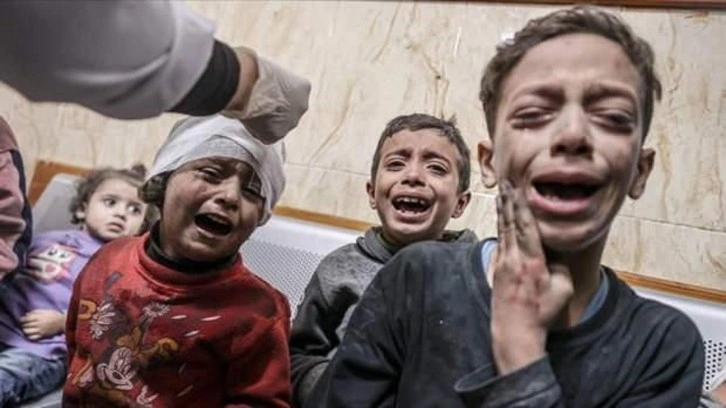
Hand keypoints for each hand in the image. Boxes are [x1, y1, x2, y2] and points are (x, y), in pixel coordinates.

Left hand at [21, 309, 65, 340]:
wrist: (63, 322)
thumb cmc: (54, 315)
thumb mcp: (45, 311)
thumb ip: (35, 312)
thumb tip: (26, 314)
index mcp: (38, 317)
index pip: (25, 319)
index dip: (22, 319)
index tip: (21, 320)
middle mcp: (38, 324)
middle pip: (25, 325)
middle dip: (23, 325)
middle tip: (24, 324)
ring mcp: (40, 330)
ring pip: (27, 332)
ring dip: (25, 330)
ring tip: (26, 329)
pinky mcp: (42, 335)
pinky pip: (32, 337)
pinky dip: (29, 336)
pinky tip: (30, 334)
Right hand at [222, 45, 310, 143]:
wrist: (245, 84)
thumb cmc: (253, 70)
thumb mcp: (271, 69)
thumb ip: (274, 80)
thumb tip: (263, 81)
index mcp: (303, 87)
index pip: (292, 95)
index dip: (277, 95)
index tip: (265, 92)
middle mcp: (302, 106)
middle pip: (289, 111)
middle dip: (276, 109)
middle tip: (258, 103)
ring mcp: (291, 123)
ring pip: (279, 125)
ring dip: (267, 121)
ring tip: (251, 111)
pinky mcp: (276, 135)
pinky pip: (267, 136)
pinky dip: (258, 130)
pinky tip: (249, 120)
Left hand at [490, 181, 573, 374]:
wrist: (515, 330)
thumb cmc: (542, 311)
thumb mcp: (562, 288)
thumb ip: (560, 265)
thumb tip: (554, 252)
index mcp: (531, 261)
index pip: (525, 226)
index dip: (521, 205)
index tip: (517, 188)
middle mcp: (513, 258)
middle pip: (509, 223)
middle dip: (508, 201)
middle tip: (506, 182)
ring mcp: (502, 264)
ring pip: (502, 231)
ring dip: (502, 211)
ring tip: (501, 194)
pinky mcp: (496, 270)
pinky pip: (499, 243)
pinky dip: (500, 227)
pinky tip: (500, 219)